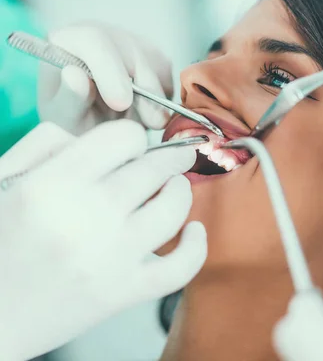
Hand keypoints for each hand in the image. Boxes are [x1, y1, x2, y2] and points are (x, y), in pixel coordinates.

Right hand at [0, 121, 206, 360]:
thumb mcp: (2, 180)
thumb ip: (44, 146)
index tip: (132, 146)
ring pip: (173, 210)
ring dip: (181, 191)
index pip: (123, 137)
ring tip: (175, 187)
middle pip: (154, 169)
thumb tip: (95, 137)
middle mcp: (87, 218)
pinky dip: (196, 246)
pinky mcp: (124, 293)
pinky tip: (194, 231)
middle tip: (176, 155)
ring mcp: (111, 258)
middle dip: (169, 157)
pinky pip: (180, 268)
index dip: (132, 137)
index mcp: (51, 185)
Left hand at [38, 23, 173, 133]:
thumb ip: (69, 99)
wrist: (92, 123)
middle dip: (146, 89)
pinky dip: (165, 95)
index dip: (111, 71)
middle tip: (152, 122)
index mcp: (67, 40)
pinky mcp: (153, 54)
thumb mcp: (65, 118)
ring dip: (157, 96)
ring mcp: (129, 40)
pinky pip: (168, 73)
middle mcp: (100, 33)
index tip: (120, 103)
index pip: (95, 41)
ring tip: (143, 119)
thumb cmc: (74, 120)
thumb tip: (74, 75)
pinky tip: (148, 110)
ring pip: (155, 62)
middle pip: (132, 51)